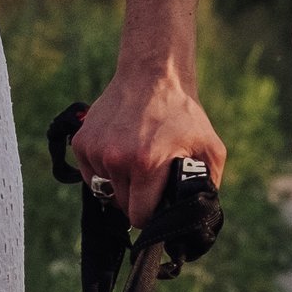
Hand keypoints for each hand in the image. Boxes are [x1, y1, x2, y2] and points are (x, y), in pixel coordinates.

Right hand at [70, 61, 229, 227]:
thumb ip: (208, 184)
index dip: (151, 215)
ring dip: (119, 183)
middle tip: (150, 177)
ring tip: (135, 160)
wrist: (151, 75)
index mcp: (146, 164)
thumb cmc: (182, 114)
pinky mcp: (82, 142)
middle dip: (136, 198)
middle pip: (122, 205)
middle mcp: (116, 160)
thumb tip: (201, 213)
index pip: (139, 216)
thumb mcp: (210, 147)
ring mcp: (95, 151)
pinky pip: (90, 174)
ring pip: (105, 190)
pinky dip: (103, 170)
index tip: (157, 204)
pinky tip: (119, 152)